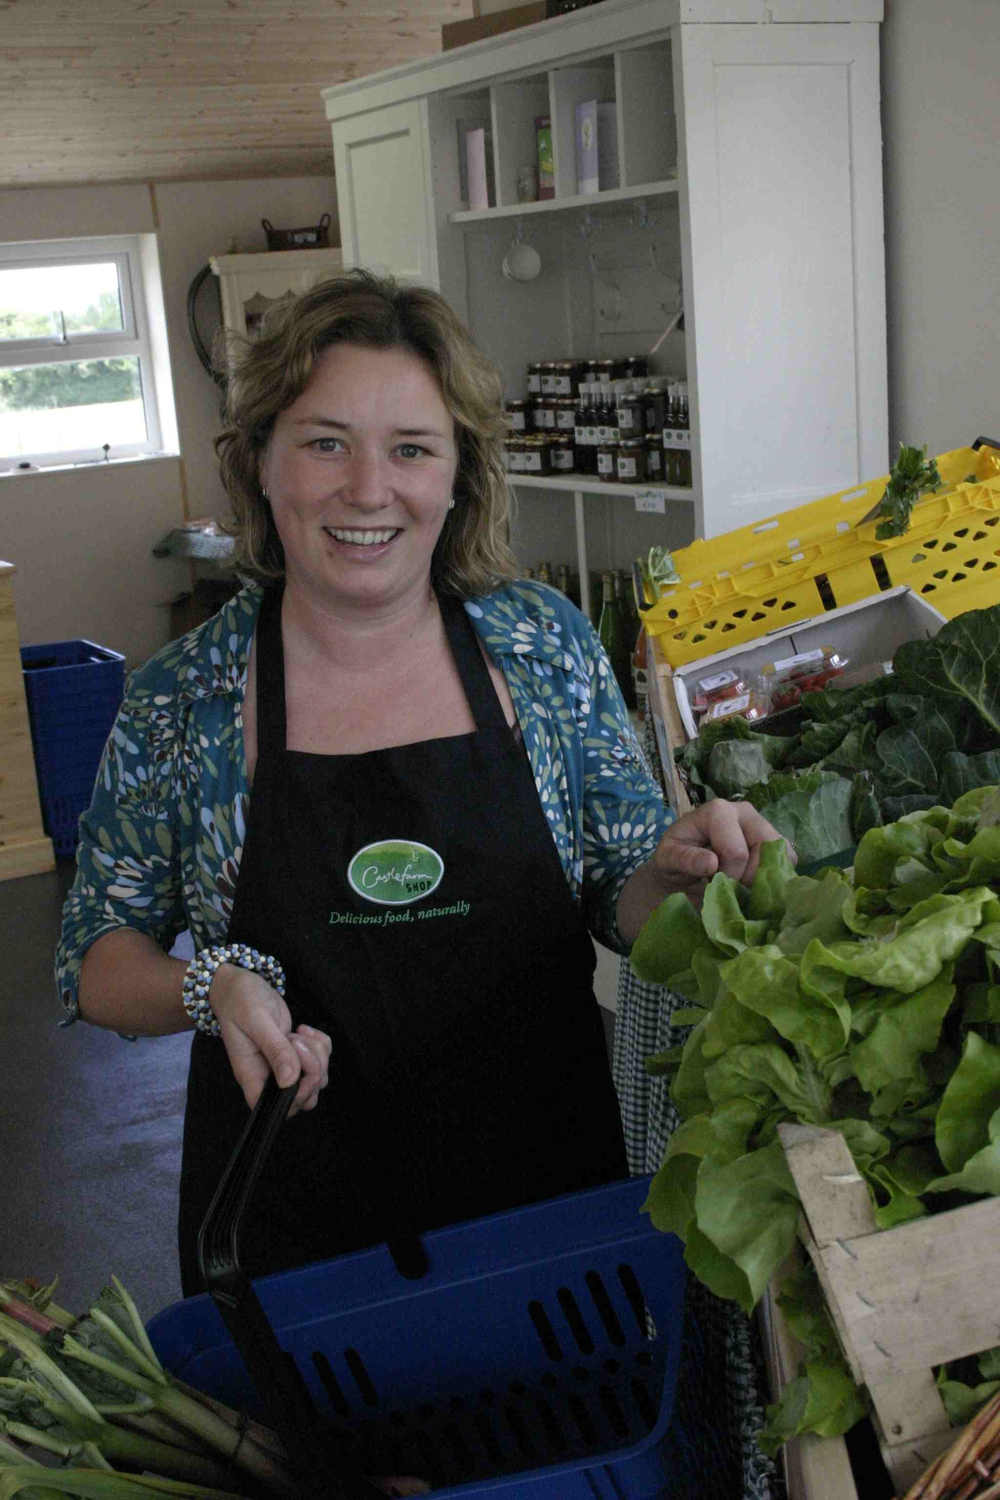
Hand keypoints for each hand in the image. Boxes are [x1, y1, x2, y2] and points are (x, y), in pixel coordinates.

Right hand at [208, 963, 331, 1114]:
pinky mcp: (296, 1052)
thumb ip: (274, 1049)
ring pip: (317, 1078)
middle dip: (312, 1070)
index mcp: (253, 1075)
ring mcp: (284, 1066)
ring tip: (298, 1034)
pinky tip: (303, 1030)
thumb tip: (289, 1080)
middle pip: (304, 1097)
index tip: (296, 1068)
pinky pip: (322, 1059)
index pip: (276, 1108)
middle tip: (296, 1042)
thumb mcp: (256, 1020)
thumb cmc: (239, 1001)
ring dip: (318, 1055)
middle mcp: (269, 1076)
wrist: (239, 985)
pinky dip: (321, 1044)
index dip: (295, 1097)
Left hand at [616, 799, 794, 942]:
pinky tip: (753, 881)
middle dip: (747, 876)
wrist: (682, 862)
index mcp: (718, 811)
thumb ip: (685, 859)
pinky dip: (774, 876)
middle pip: (764, 850)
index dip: (728, 875)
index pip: (736, 852)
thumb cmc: (675, 858)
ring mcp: (763, 823)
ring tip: (740, 881)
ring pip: (781, 855)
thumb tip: (712, 863)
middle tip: (728, 883)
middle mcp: (744, 811)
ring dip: (762, 877)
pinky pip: (789, 859)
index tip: (713, 881)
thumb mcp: (668, 859)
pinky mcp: (775, 838)